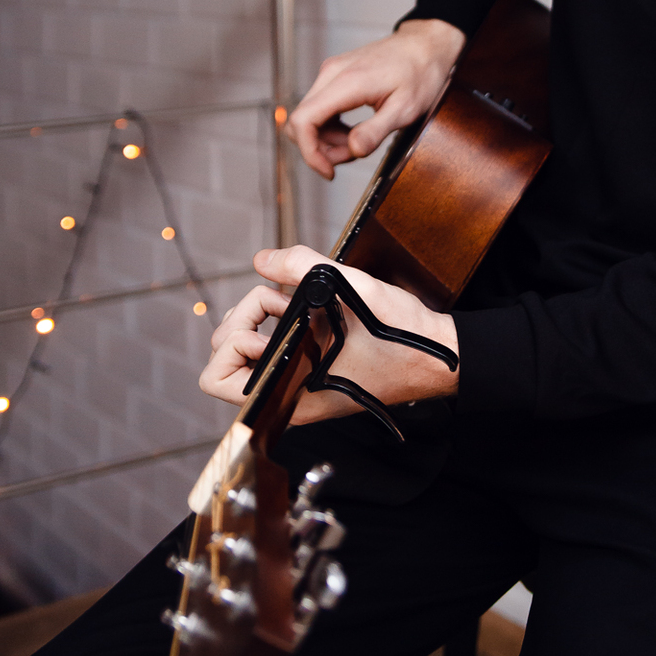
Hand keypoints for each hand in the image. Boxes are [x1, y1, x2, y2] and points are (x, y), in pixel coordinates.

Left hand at [199, 245, 458, 423]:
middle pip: (224, 360)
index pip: (217, 379)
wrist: (438, 356)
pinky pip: (274, 351)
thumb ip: (301, 266)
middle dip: (244, 321)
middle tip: (276, 303)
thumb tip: (263, 258)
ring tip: (291, 302)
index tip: (268, 325)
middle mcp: (289, 396)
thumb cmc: (401, 338)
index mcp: (292, 393)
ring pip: (248, 354)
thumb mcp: (350, 289)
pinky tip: (306, 308)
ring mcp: (299, 387)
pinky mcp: (311, 375)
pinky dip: (280, 324)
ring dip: (260, 319)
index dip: (234, 341)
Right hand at [288, 19, 465, 178]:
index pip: (303, 121)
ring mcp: (331, 72)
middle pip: (300, 121)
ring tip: (359, 142)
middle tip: (353, 155)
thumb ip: (377, 131)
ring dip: (327, 140)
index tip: (329, 171)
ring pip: (308, 117)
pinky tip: (354, 131)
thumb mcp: (406, 109)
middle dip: (321, 149)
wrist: (425, 46)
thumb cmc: (420, 73)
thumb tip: (353, 150)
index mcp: (347, 82)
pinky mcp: (334, 76)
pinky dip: (331, 127)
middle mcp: (331, 73)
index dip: (309, 153)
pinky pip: (319, 108)